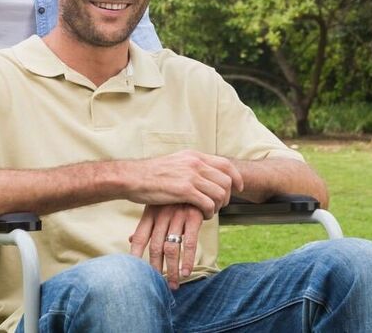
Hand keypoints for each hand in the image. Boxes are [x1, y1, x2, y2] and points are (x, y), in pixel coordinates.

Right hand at [124, 150, 242, 218]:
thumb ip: (190, 166)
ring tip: (209, 211)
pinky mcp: (185, 190)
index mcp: (194, 156)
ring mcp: (191, 176)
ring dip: (219, 206)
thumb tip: (203, 173)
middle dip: (228, 196)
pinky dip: (210, 212)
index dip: (236, 177)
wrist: (133, 177)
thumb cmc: (151, 174)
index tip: (238, 188)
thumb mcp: (175, 162)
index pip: (225, 164)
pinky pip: (209, 203)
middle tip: (219, 205)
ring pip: (220, 193)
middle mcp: (195, 163)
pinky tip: (202, 216)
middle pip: (226, 180)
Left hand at [129, 204, 202, 289]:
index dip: (135, 254)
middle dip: (155, 268)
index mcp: (151, 212)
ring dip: (171, 269)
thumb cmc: (174, 198)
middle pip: (155, 247)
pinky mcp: (194, 217)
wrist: (198, 181)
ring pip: (171, 248)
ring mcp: (178, 216)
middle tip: (156, 284)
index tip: (133, 271)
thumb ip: (146, 225)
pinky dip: (188, 260)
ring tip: (173, 284)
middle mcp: (162, 215)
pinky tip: (187, 272)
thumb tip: (130, 240)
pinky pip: (190, 243)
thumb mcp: (158, 206)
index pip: (140, 236)